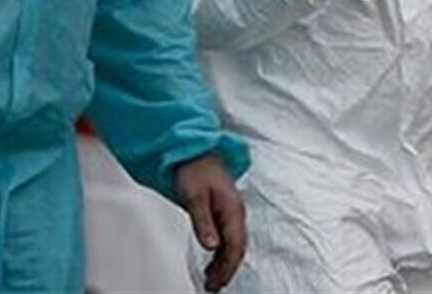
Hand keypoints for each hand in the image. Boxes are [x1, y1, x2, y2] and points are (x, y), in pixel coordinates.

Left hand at [175, 153, 245, 291]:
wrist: (195, 151)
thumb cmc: (195, 168)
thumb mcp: (194, 197)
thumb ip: (203, 222)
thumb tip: (211, 246)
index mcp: (233, 210)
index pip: (235, 246)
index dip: (227, 267)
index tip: (216, 282)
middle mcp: (236, 212)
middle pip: (237, 248)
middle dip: (227, 270)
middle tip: (213, 287)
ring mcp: (231, 212)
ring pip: (233, 244)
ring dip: (224, 263)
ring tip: (213, 279)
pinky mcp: (223, 211)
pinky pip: (228, 237)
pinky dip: (222, 252)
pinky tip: (213, 259)